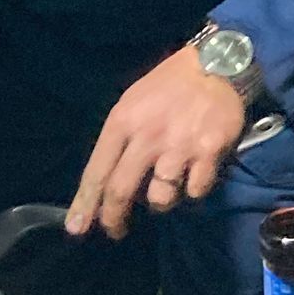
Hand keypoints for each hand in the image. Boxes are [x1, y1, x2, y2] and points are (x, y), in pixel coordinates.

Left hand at [65, 46, 248, 238]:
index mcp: (122, 122)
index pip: (97, 171)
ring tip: (165, 189)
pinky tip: (194, 176)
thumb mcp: (131, 103)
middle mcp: (146, 137)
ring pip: (160, 197)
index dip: (85, 204)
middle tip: (114, 231)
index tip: (76, 229)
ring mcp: (178, 147)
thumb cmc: (168, 86)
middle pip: (121, 191)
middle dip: (114, 218)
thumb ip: (119, 140)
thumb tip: (107, 181)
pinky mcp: (208, 152)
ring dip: (160, 202)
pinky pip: (195, 190)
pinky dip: (193, 190)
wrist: (217, 64)